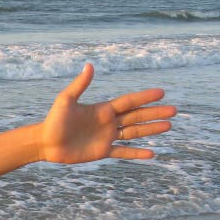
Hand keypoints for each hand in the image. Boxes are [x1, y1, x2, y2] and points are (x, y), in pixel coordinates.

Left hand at [38, 63, 175, 162]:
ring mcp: (106, 137)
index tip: (161, 92)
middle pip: (136, 116)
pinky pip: (123, 152)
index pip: (128, 101)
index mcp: (102, 109)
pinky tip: (151, 154)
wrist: (44, 143)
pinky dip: (136, 153)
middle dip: (155, 113)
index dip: (144, 97)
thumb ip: (79, 85)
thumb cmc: (54, 120)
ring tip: (169, 127)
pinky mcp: (102, 152)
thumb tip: (89, 65)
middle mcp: (108, 122)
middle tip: (174, 110)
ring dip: (151, 130)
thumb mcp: (66, 100)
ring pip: (134, 133)